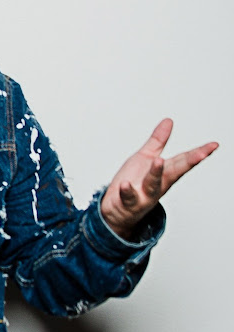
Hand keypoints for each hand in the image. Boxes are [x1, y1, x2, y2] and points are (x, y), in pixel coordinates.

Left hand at [100, 118, 217, 238]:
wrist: (118, 211)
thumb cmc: (134, 183)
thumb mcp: (146, 158)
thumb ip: (157, 141)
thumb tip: (169, 121)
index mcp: (165, 172)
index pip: (184, 160)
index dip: (199, 153)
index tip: (214, 145)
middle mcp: (158, 184)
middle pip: (175, 171)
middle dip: (189, 162)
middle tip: (202, 153)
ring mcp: (144, 194)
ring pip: (152, 184)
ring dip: (156, 173)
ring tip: (158, 160)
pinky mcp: (129, 202)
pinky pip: (128, 197)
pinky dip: (127, 191)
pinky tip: (125, 184)